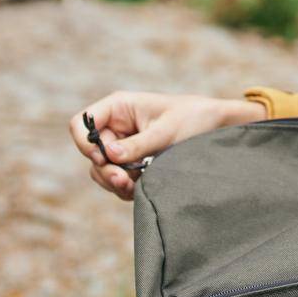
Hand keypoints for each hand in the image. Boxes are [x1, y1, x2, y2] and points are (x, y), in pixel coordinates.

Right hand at [71, 91, 265, 200]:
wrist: (216, 128)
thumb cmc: (192, 119)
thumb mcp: (166, 132)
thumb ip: (138, 145)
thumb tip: (110, 156)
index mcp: (119, 108)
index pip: (81, 124)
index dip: (85, 143)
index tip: (104, 157)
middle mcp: (116, 127)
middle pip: (90, 153)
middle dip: (105, 170)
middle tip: (124, 181)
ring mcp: (122, 146)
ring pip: (101, 170)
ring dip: (115, 182)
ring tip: (135, 187)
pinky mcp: (132, 163)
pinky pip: (117, 180)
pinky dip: (125, 187)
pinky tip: (142, 188)